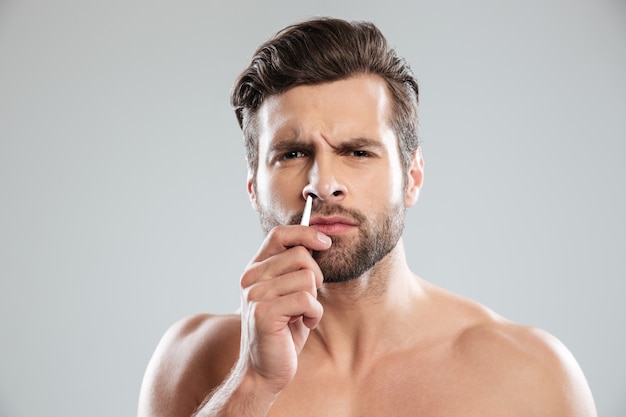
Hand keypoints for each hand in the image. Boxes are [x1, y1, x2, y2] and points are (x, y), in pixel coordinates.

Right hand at [238, 225, 331, 395]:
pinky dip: (314, 315)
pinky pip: (307, 300)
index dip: (305, 233)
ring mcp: (255, 294)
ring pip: (307, 278)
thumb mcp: (289, 292)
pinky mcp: (264, 312)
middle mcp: (251, 278)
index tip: (325, 242)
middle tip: (307, 300)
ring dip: (314, 301)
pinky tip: (302, 325)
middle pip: (301, 256)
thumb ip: (296, 267)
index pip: (279, 234)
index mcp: (255, 269)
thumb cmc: (283, 331)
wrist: (264, 370)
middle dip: (316, 277)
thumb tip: (319, 239)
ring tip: (301, 316)